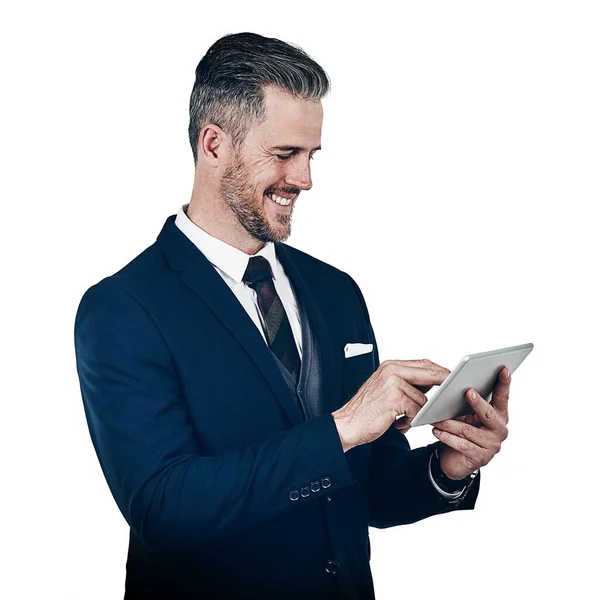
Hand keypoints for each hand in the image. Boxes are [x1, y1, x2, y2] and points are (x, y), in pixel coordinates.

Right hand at [332, 359, 449, 450]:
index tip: (451, 377)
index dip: (439, 371)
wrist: (347, 423)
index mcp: (390, 366)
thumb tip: (430, 383)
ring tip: (401, 418)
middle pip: (428, 373)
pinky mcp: (394, 398)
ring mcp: (393, 383)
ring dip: (416, 412)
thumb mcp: (385, 388)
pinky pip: (415, 411)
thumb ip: (405, 382)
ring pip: (422, 398)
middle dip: (442, 384)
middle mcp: (391, 370)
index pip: (422, 363)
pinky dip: (410, 421)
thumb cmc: (366, 409)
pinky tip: (397, 423)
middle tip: (450, 394)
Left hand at [431, 366, 510, 479]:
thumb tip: (456, 384)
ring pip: (469, 431)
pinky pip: (462, 445)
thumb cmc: (462, 430)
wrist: (454, 459)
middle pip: (489, 414)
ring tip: (436, 418)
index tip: (503, 369)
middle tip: (467, 392)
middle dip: (477, 402)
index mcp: (499, 414)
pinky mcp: (481, 458)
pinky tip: (436, 431)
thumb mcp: (465, 414)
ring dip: (450, 423)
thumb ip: (467, 401)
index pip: (502, 396)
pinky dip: (447, 437)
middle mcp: (499, 429)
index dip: (504, 383)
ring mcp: (492, 445)